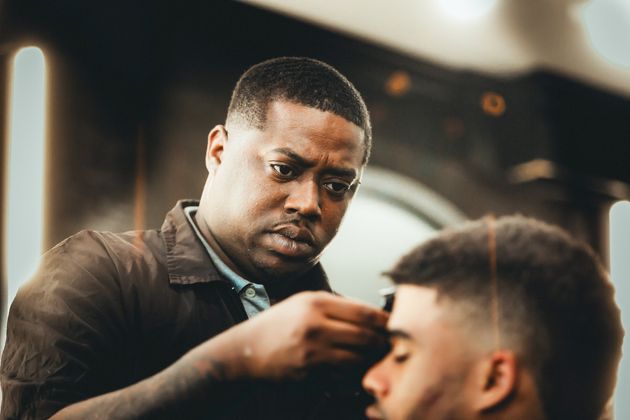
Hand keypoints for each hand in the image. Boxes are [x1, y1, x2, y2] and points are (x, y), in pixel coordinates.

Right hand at [189, 291, 388, 382]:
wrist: (245, 350)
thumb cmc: (276, 325)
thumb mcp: (303, 303)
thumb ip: (335, 306)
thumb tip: (371, 314)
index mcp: (316, 302)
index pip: (365, 312)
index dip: (385, 321)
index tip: (395, 326)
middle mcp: (315, 324)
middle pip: (366, 336)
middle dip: (382, 343)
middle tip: (390, 346)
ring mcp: (312, 351)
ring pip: (358, 358)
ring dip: (370, 360)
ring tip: (374, 358)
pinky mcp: (309, 372)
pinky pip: (342, 375)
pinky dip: (352, 373)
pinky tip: (352, 369)